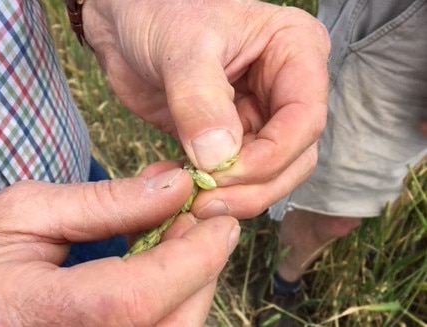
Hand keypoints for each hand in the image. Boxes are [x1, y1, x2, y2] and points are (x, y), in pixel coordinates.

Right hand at [0, 162, 239, 325]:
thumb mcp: (31, 211)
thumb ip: (107, 201)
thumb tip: (177, 186)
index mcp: (35, 316)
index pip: (134, 299)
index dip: (191, 258)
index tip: (222, 221)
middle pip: (169, 325)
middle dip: (201, 270)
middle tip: (204, 223)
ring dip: (193, 283)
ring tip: (182, 238)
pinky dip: (176, 299)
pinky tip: (165, 266)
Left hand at [83, 0, 329, 217]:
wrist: (128, 22)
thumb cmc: (161, 12)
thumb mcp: (182, 48)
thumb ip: (201, 101)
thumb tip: (220, 158)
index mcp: (295, 51)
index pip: (305, 118)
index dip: (271, 156)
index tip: (225, 173)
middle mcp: (285, 89)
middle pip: (294, 157)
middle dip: (254, 186)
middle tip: (208, 202)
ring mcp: (260, 116)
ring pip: (267, 175)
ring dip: (232, 195)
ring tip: (190, 198)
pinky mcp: (231, 137)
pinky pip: (233, 176)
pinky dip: (209, 190)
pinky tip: (179, 187)